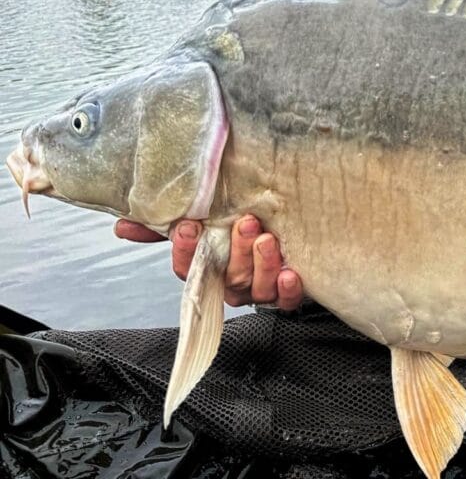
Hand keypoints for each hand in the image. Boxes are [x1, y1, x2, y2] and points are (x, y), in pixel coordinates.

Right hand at [114, 215, 303, 309]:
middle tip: (245, 224)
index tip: (188, 227)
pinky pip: (285, 300)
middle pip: (228, 277)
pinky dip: (287, 289)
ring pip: (255, 289)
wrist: (292, 227)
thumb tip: (123, 225)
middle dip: (236, 252)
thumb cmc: (242, 223)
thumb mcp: (206, 216)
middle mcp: (231, 282)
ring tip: (267, 240)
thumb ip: (164, 223)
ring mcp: (260, 289)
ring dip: (261, 265)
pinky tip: (290, 273)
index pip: (188, 268)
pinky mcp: (287, 294)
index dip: (185, 251)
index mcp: (208, 267)